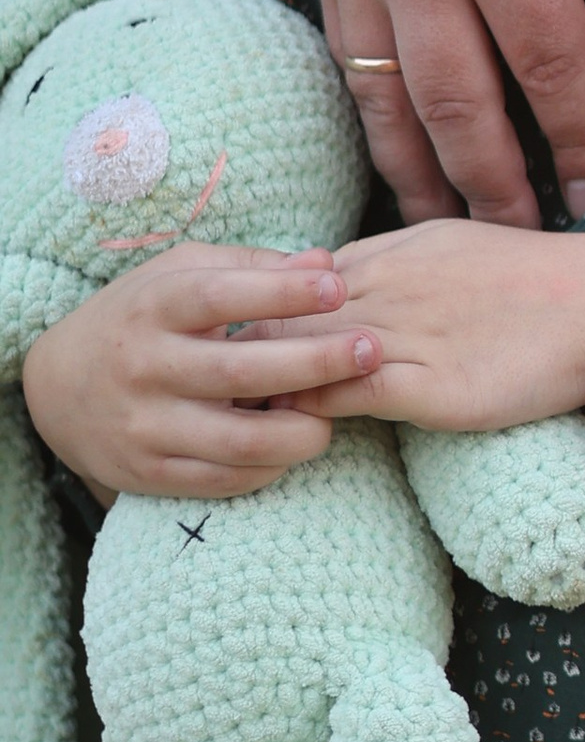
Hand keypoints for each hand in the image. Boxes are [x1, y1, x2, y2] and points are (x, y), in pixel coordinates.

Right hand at [20, 246, 367, 498]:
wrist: (57, 388)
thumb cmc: (142, 317)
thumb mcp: (181, 274)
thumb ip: (252, 267)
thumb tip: (326, 262)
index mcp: (154, 307)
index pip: (220, 296)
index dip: (281, 292)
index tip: (337, 287)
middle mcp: (146, 367)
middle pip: (240, 372)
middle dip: (315, 363)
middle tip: (371, 350)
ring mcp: (146, 425)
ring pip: (240, 440)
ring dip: (303, 430)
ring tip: (338, 412)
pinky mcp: (151, 472)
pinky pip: (226, 479)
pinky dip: (272, 464)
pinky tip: (296, 442)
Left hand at [256, 221, 584, 429]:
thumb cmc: (549, 282)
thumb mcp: (466, 248)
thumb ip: (410, 262)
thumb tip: (365, 278)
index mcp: (399, 250)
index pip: (303, 276)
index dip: (268, 306)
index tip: (241, 335)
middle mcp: (391, 285)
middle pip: (288, 310)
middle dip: (246, 342)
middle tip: (207, 375)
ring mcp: (406, 334)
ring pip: (305, 353)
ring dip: (265, 379)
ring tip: (228, 405)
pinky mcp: (428, 385)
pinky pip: (345, 395)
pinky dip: (309, 409)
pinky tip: (289, 425)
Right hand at [314, 0, 584, 228]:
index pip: (548, 68)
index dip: (579, 141)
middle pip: (458, 104)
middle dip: (499, 186)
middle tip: (531, 241)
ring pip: (387, 97)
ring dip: (426, 175)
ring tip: (462, 233)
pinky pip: (348, 60)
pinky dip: (378, 122)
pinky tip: (408, 163)